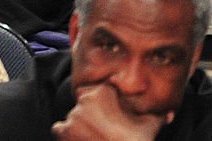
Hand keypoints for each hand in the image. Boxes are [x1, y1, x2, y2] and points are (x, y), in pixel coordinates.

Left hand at [51, 84, 170, 140]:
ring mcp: (72, 116)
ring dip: (81, 126)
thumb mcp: (149, 126)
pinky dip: (66, 135)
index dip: (106, 102)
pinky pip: (60, 128)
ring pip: (74, 117)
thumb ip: (157, 115)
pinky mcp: (62, 131)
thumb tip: (167, 112)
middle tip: (105, 129)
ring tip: (94, 139)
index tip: (111, 114)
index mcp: (102, 94)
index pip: (100, 91)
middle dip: (93, 115)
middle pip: (86, 104)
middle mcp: (84, 101)